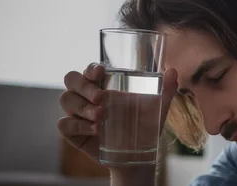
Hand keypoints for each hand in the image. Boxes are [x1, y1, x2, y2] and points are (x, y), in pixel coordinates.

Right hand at [57, 63, 177, 165]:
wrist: (137, 156)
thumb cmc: (145, 127)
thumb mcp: (158, 108)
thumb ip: (167, 90)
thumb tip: (173, 70)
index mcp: (105, 85)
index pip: (90, 70)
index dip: (91, 68)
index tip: (101, 72)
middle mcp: (87, 97)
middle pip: (71, 80)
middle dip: (84, 85)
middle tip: (101, 97)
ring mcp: (78, 113)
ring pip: (66, 99)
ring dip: (83, 107)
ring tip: (101, 116)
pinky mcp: (73, 132)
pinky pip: (63, 124)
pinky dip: (78, 125)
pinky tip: (95, 130)